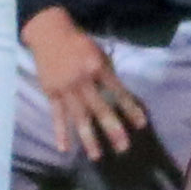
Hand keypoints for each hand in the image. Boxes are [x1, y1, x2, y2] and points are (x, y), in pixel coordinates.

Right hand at [23, 7, 145, 160]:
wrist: (49, 33)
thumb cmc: (80, 44)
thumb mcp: (100, 54)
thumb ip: (108, 76)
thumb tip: (120, 98)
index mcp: (97, 68)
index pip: (118, 92)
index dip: (130, 108)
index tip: (141, 124)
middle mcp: (82, 81)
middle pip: (100, 109)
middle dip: (113, 129)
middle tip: (124, 147)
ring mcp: (65, 89)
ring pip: (78, 118)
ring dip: (88, 138)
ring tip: (97, 156)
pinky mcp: (51, 93)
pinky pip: (57, 116)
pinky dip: (60, 133)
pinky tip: (64, 148)